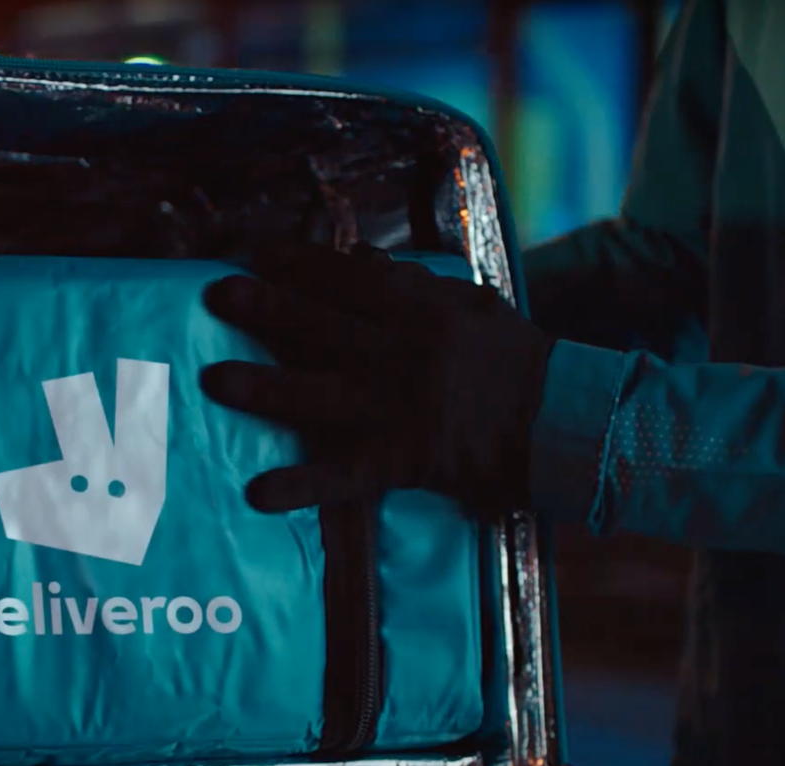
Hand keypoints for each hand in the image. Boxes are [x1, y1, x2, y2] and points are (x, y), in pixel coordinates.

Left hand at [199, 245, 553, 513]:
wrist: (569, 422)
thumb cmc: (520, 362)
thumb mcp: (475, 306)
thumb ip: (419, 284)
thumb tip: (365, 261)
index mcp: (424, 310)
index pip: (350, 279)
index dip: (300, 265)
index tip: (255, 253)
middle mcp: (405, 352)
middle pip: (324, 326)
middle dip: (267, 310)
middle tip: (217, 296)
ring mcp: (402, 407)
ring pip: (321, 393)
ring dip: (265, 388)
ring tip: (215, 381)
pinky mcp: (406, 458)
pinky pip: (346, 474)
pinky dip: (302, 485)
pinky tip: (259, 493)